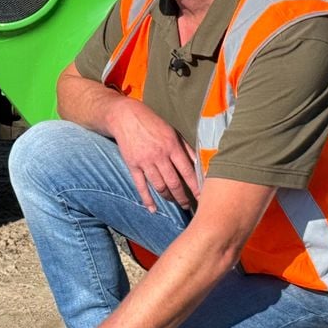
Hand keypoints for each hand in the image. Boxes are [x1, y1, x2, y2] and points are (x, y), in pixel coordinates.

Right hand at [107, 97, 199, 211]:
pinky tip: (153, 209)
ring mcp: (145, 162)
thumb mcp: (173, 132)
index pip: (187, 171)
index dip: (195, 186)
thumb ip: (185, 149)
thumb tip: (199, 164)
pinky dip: (147, 199)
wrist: (126, 117)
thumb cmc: (153, 124)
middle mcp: (159, 156)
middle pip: (174, 182)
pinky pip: (141, 186)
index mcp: (172, 147)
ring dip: (168, 197)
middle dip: (182, 197)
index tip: (201, 197)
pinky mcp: (133, 166)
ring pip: (159, 186)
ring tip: (174, 202)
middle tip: (188, 206)